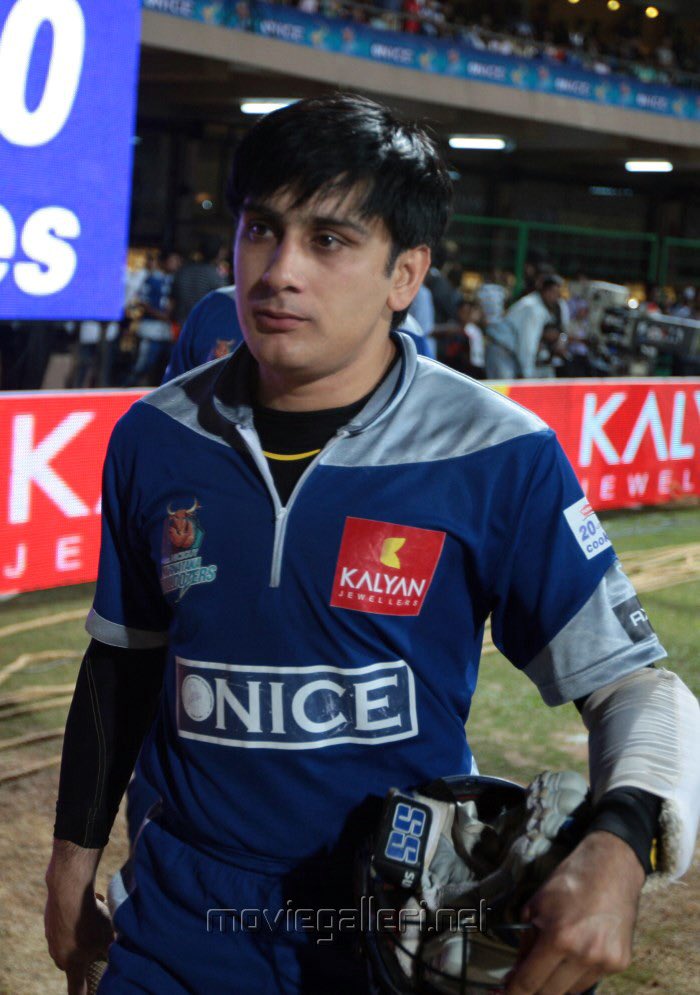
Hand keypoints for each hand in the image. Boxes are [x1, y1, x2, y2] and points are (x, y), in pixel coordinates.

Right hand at [45, 887, 112, 994]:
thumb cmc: (91, 918)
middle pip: (70, 964)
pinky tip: (87, 904)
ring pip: (68, 941)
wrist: (68, 891)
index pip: (75, 988)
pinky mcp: (49, 920)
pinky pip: (65, 924)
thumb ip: (111, 952)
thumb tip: (119, 958)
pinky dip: (75, 918)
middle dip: (82, 959)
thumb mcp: (108, 938)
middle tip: (96, 945)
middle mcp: (58, 954)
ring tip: (96, 916)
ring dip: (80, 933)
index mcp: (72, 964)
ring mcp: (51, 937)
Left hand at [505, 831, 644, 994]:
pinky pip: (591, 980)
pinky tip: (573, 956)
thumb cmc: (570, 882)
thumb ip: (526, 942)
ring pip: (572, 990)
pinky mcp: (620, 963)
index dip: (514, 992)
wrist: (611, 867)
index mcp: (559, 938)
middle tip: (525, 981)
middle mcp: (584, 955)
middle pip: (550, 993)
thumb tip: (516, 971)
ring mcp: (605, 962)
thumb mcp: (537, 905)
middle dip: (534, 990)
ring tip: (551, 963)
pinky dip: (577, 975)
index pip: (530, 980)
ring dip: (557, 983)